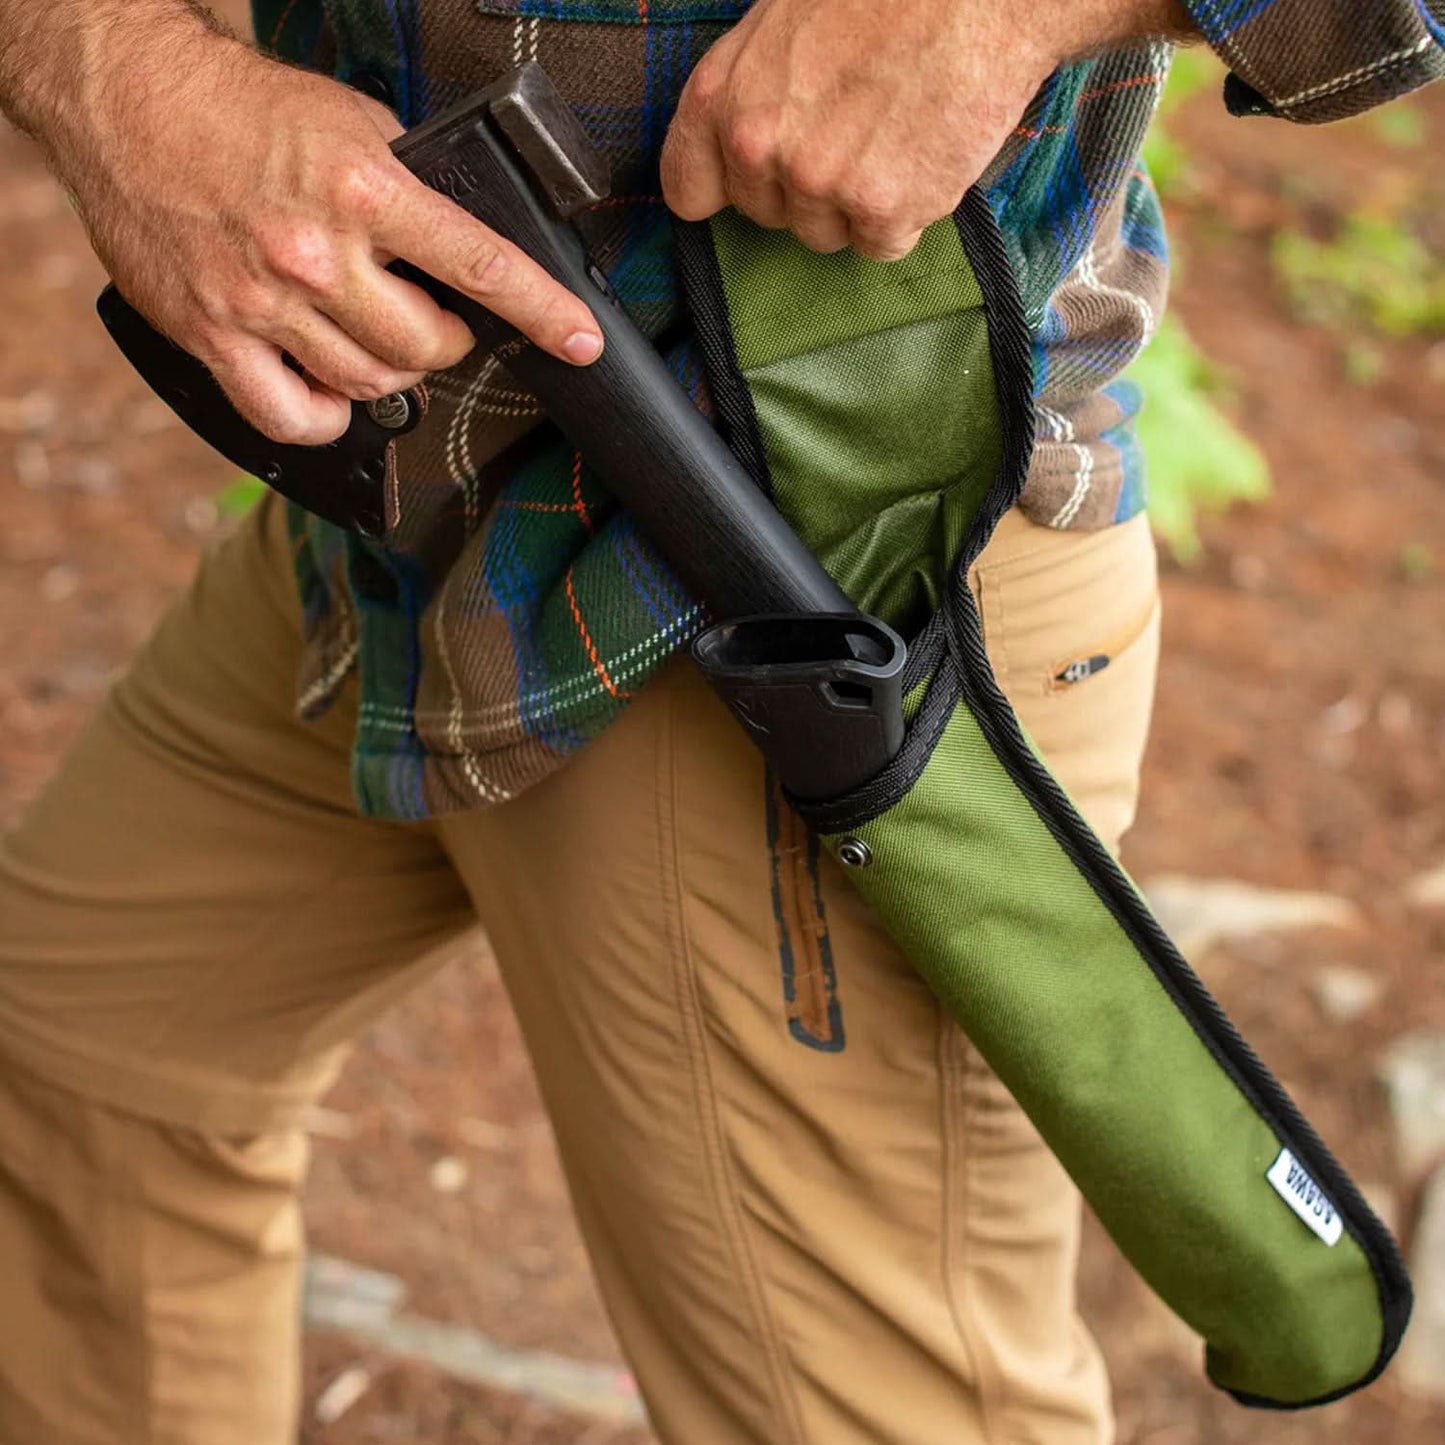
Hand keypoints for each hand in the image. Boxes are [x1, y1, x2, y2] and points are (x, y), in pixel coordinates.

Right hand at [21, 15, 604, 445]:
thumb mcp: (348, 122)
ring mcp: (262, 302)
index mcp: (361, 189)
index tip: (580, 340)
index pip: (478, 263)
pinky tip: (330, 388)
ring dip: (392, 374)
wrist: (126, 99)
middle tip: (435, 318)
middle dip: (448, 341)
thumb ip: (408, 189)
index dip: (541, 311)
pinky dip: (325, 416)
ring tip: (379, 338)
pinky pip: (291, 416)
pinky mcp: (213, 335)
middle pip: (424, 348)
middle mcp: (315, 254)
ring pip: (368, 385)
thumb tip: (463, 252)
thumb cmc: (240, 109)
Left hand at [661, 0, 1191, 260]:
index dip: (725, 188)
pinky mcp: (881, 211)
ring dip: (857, 203)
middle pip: (768, 215)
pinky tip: (922, 155)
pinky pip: (881, 245)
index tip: (754, 180)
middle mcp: (759, 147)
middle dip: (805, 186)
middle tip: (856, 126)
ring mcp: (820, 184)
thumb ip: (747, 91)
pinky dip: (906, 214)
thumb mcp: (784, 22)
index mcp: (724, 99)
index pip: (688, 190)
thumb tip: (730, 147)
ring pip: (823, 234)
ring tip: (894, 132)